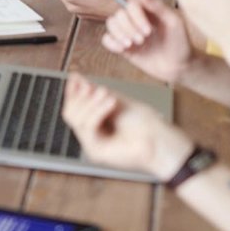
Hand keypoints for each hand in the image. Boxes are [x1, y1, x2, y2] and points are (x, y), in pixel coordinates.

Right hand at [61, 74, 193, 179]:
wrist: (160, 140)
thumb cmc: (145, 123)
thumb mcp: (115, 100)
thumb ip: (93, 91)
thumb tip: (76, 78)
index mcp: (96, 122)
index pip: (73, 107)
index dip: (72, 92)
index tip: (75, 78)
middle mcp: (91, 134)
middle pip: (69, 112)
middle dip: (80, 97)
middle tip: (96, 88)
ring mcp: (92, 144)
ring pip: (75, 119)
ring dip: (91, 103)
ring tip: (109, 96)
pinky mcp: (95, 152)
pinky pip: (87, 127)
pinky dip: (97, 112)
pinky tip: (110, 104)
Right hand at [102, 0, 193, 83]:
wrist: (179, 67)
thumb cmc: (180, 43)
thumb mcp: (174, 23)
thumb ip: (158, 7)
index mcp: (148, 12)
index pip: (131, 4)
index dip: (136, 16)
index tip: (148, 30)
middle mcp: (136, 20)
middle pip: (119, 14)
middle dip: (128, 27)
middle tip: (142, 40)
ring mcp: (129, 33)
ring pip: (111, 24)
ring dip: (119, 33)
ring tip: (131, 44)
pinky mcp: (123, 47)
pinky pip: (107, 40)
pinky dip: (111, 42)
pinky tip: (123, 49)